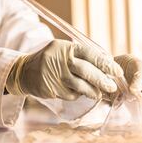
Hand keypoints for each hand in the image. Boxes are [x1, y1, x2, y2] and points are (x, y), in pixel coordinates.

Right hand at [6, 39, 122, 100]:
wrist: (24, 71)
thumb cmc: (50, 60)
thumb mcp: (63, 51)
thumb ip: (81, 56)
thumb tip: (107, 65)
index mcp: (64, 47)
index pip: (89, 54)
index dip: (105, 63)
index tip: (117, 71)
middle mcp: (58, 60)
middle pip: (85, 70)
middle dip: (102, 80)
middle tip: (112, 87)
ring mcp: (53, 75)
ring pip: (79, 85)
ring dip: (92, 91)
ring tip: (99, 94)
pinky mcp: (49, 88)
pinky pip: (69, 94)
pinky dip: (77, 94)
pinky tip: (78, 92)